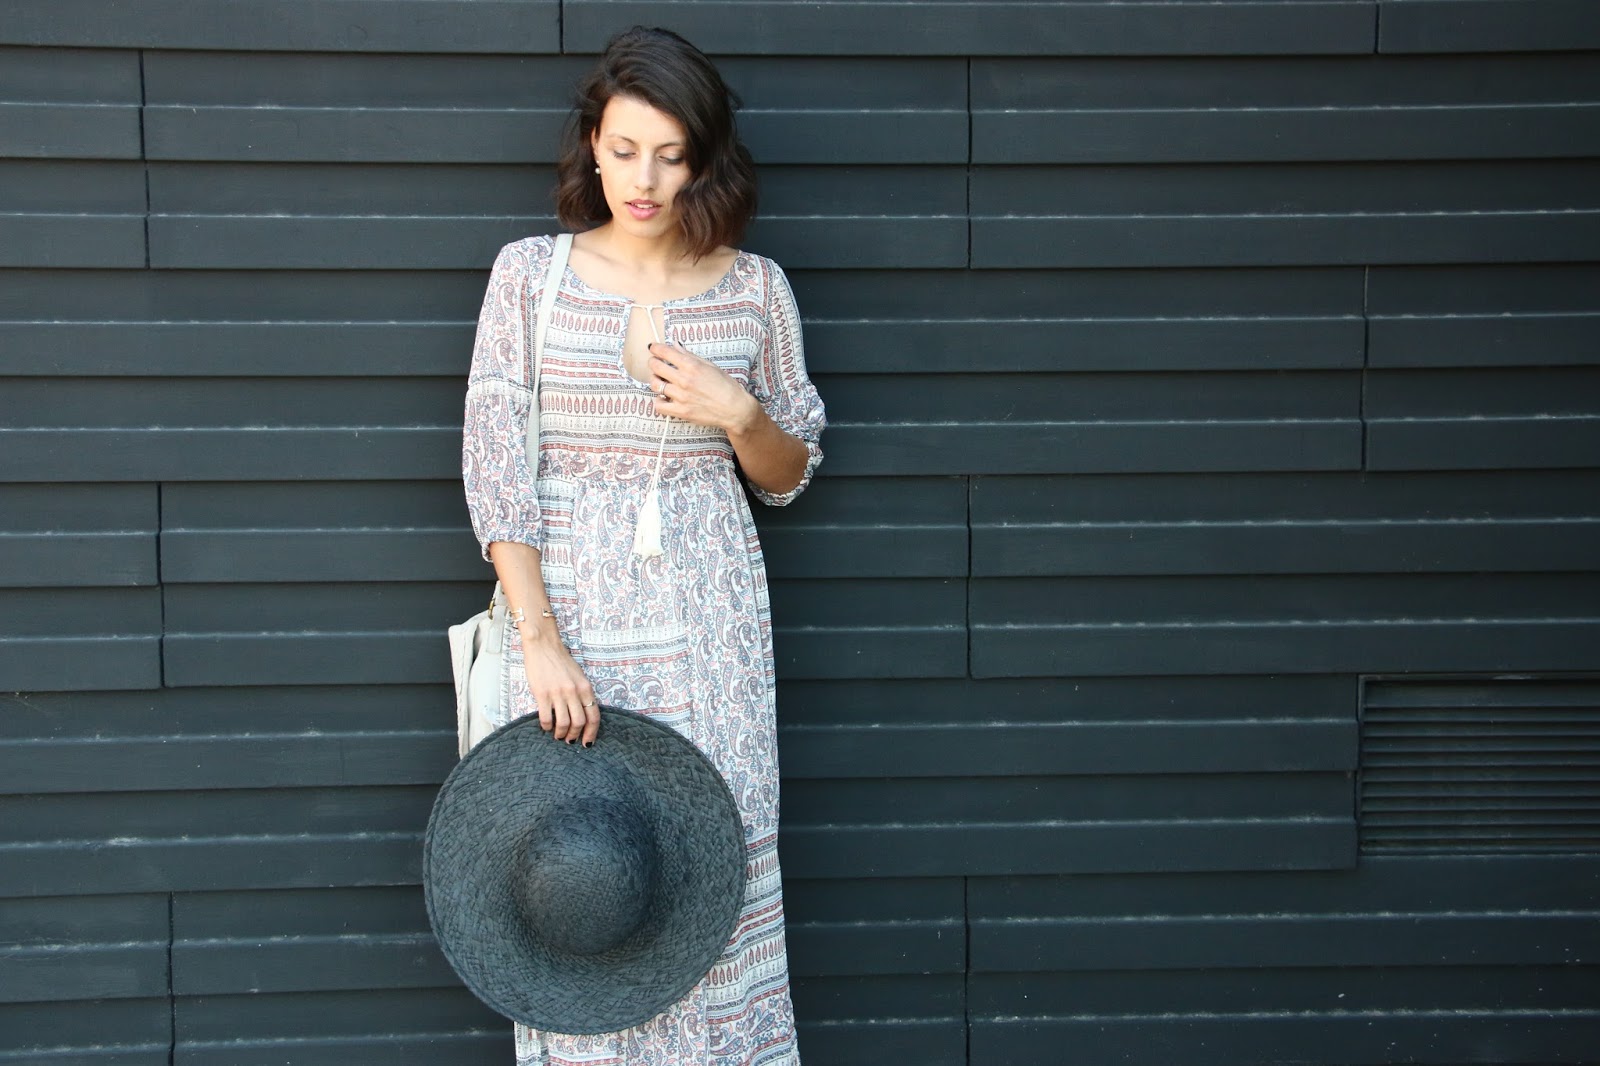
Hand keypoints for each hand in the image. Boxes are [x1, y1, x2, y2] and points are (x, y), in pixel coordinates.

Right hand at [518, 628, 598, 745]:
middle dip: (575, 735)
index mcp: (585, 688)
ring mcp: (558, 693)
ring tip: (558, 735)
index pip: (594, 716)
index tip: (588, 742)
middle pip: (579, 722)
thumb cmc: (561, 661)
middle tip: (570, 740)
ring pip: (563, 723)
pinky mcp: (542, 694)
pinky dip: (546, 726)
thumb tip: (583, 715)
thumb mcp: (579, 676)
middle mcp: (574, 692)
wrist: (543, 646)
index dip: (592, 732)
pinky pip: (546, 718)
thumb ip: (582, 694)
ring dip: (561, 734)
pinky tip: (546, 726)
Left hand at [647, 343, 759, 433]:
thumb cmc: (726, 386)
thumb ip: (690, 356)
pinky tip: (664, 398)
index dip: (656, 348)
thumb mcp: (710, 366)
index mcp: (692, 366)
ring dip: (655, 380)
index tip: (653, 348)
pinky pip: (659, 406)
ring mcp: (681, 396)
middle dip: (653, 362)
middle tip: (655, 363)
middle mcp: (684, 380)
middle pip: (656, 367)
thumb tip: (675, 345)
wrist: (735, 408)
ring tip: (660, 381)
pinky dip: (658, 401)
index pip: (665, 352)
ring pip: (655, 385)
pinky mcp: (681, 411)